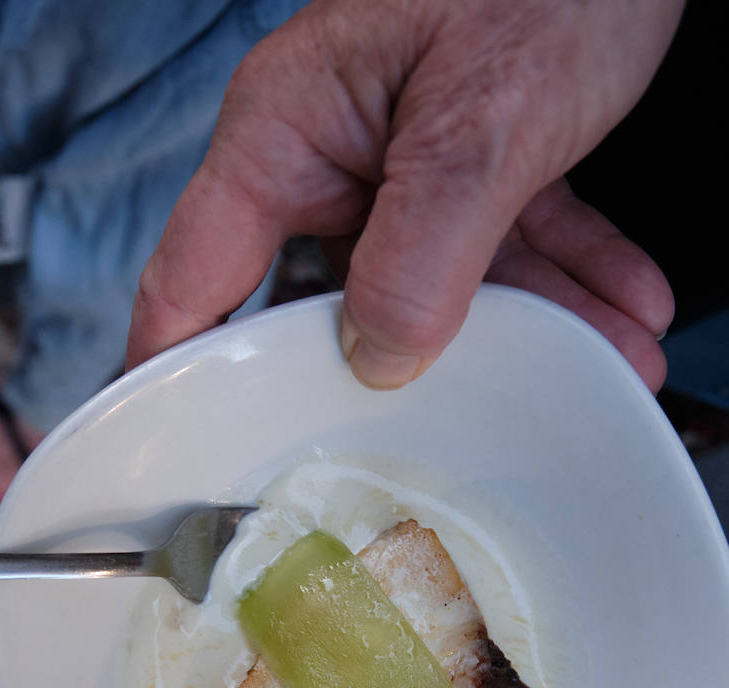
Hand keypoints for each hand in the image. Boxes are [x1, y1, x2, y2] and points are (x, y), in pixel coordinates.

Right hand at [126, 0, 683, 390]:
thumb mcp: (485, 114)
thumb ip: (426, 245)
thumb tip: (379, 357)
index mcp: (287, 130)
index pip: (196, 276)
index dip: (179, 372)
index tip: (187, 458)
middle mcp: (335, 152)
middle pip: (336, 304)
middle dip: (412, 370)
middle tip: (447, 438)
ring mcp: (406, 162)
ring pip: (447, 283)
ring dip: (534, 329)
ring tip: (602, 368)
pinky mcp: (479, 161)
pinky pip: (513, 245)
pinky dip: (572, 279)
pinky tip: (624, 314)